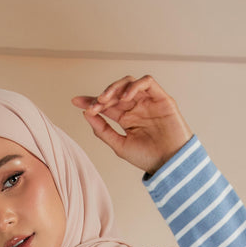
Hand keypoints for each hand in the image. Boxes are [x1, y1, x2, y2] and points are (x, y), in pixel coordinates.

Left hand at [72, 76, 190, 174]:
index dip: (90, 101)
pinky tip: (125, 98)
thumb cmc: (147, 157)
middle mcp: (136, 107)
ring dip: (115, 88)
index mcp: (126, 118)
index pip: (106, 104)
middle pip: (115, 92)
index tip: (76, 102)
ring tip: (106, 100)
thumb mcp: (119, 145)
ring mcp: (148, 101)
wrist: (170, 164)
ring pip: (129, 83)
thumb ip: (102, 130)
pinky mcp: (161, 98)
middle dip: (102, 96)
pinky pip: (147, 82)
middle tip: (93, 105)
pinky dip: (134, 86)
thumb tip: (86, 114)